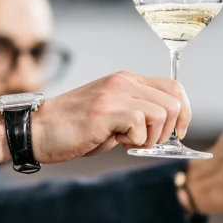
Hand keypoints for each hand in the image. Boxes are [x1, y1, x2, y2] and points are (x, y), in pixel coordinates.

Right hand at [33, 72, 190, 161]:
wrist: (37, 130)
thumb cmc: (73, 129)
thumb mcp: (112, 116)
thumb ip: (138, 116)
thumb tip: (167, 132)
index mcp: (127, 80)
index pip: (174, 87)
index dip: (184, 112)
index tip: (177, 133)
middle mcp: (124, 82)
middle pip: (174, 101)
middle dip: (170, 129)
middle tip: (148, 142)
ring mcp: (114, 94)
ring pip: (162, 114)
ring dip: (152, 137)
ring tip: (128, 141)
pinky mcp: (105, 110)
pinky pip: (141, 125)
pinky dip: (136, 141)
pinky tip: (117, 141)